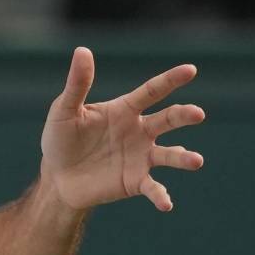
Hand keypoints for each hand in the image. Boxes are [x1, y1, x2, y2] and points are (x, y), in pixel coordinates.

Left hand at [40, 47, 204, 211]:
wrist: (57, 177)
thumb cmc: (61, 139)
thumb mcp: (64, 110)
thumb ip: (77, 85)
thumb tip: (82, 51)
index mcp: (124, 110)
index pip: (151, 91)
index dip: (170, 80)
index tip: (190, 70)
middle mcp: (139, 131)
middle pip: (167, 120)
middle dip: (184, 115)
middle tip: (197, 114)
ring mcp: (141, 157)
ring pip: (169, 155)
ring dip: (184, 158)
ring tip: (196, 161)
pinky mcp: (135, 182)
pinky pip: (153, 188)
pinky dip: (161, 195)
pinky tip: (166, 204)